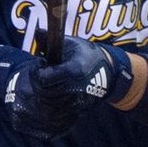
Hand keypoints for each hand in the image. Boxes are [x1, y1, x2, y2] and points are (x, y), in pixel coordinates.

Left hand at [0, 37, 131, 139]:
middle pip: (43, 93)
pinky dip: (48, 106)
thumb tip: (37, 32)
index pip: (43, 78)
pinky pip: (56, 114)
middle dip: (37, 83)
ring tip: (46, 83)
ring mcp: (76, 102)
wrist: (110, 73)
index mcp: (73, 71)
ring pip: (48, 105)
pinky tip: (49, 95)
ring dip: (41, 94)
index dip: (37, 70)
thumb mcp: (72, 43)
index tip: (41, 63)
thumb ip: (53, 40)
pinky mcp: (77, 111)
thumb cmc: (88, 55)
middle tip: (41, 73)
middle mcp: (75, 89)